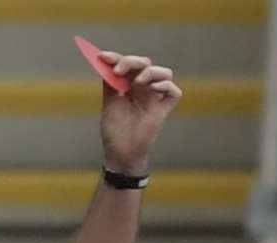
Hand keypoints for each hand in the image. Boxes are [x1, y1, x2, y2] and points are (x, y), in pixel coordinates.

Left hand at [94, 49, 181, 175]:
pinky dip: (166, 86)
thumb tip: (105, 60)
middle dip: (131, 62)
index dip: (116, 57)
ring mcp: (154, 99)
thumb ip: (110, 81)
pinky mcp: (162, 111)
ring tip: (138, 82)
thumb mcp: (109, 100)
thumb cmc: (115, 129)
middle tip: (118, 71)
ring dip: (151, 72)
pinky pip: (174, 92)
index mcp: (129, 85)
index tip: (102, 57)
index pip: (127, 64)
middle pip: (146, 63)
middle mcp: (143, 89)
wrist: (120, 151)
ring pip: (165, 73)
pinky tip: (152, 89)